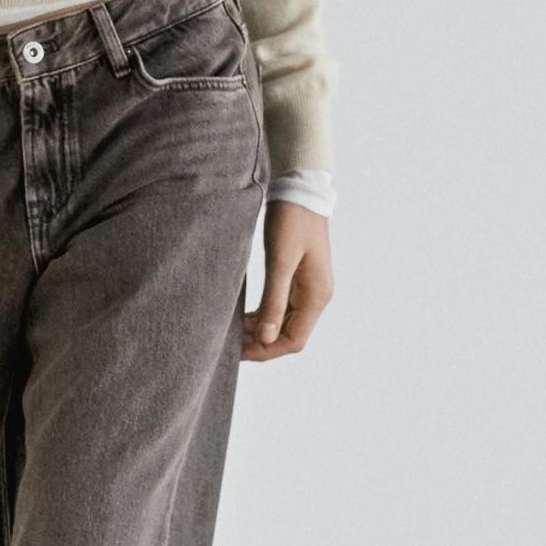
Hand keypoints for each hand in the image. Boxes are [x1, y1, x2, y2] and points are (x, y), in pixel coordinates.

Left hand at [242, 199, 333, 359]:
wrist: (301, 192)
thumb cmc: (291, 222)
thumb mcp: (279, 261)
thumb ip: (273, 300)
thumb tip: (265, 338)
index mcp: (316, 296)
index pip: (294, 340)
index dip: (266, 351)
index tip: (239, 353)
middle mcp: (316, 297)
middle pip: (289, 335)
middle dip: (261, 344)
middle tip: (229, 344)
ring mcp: (309, 289)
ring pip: (284, 323)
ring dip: (261, 332)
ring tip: (233, 333)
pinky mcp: (299, 280)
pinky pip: (282, 308)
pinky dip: (264, 317)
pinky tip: (244, 318)